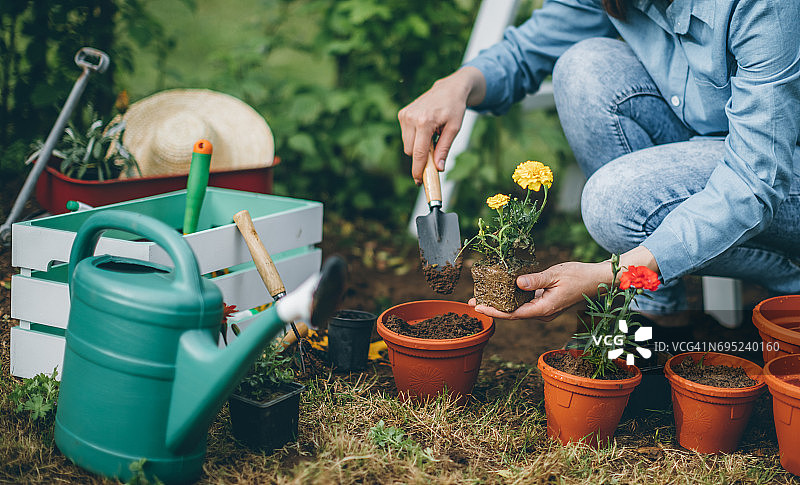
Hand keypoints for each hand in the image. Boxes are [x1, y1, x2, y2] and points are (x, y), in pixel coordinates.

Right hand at [398, 66, 485, 183]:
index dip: (418, 169)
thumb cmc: (454, 108)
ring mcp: (405, 115)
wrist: (449, 88)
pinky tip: (426, 128)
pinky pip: (406, 136)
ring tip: (433, 135)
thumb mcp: (454, 129)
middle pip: (411, 151)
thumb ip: (444, 149)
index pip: (418, 153)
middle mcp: (411, 118)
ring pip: (407, 145)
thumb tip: (439, 168)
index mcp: (425, 122)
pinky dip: (415, 138)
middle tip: (435, 154)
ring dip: (418, 146)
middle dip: (421, 157)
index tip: (419, 181)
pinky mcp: (402, 114)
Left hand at [468, 247, 659, 319]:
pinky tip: (501, 291)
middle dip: (492, 308)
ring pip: (517, 309)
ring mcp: (543, 310)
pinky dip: (511, 298)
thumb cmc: (578, 276)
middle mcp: (542, 313)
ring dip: (500, 304)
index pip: (513, 314)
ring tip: (482, 296)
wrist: (596, 280)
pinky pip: (524, 304)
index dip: (494, 311)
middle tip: (472, 301)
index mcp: (543, 309)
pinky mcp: (545, 304)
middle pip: (512, 314)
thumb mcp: (555, 274)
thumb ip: (535, 280)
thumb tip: (517, 282)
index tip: (478, 307)